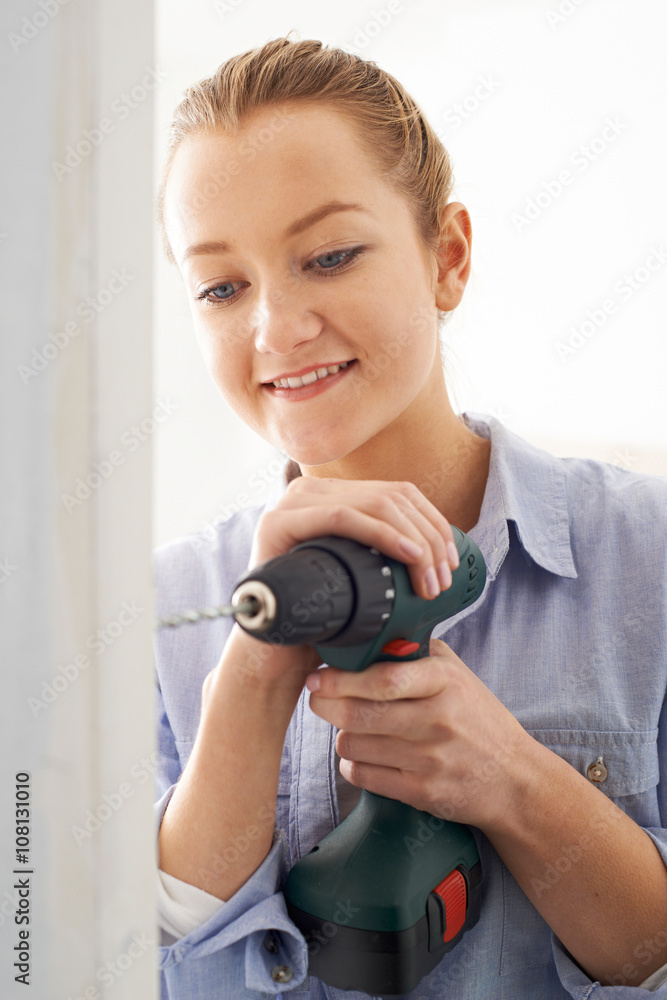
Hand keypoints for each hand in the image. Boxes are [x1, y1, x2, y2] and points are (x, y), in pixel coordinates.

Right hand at [250, 476, 461, 602]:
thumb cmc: (324, 617)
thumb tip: (442, 548)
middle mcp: (310, 491)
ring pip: (375, 504)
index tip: (451, 562)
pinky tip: (408, 556)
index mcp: (332, 496)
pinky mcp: (278, 522)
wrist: (278, 652)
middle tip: (442, 581)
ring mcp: (292, 503)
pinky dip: (382, 535)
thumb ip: (388, 551)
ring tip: (429, 581)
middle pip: (391, 497)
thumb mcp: (363, 575)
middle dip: (429, 538)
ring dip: (414, 543)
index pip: (397, 492)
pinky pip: (342, 518)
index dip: (433, 522)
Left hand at [306, 636, 531, 831]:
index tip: (318, 676)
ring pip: (354, 745)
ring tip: (352, 727)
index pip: (383, 679)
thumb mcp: (457, 675)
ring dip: (342, 735)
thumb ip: (415, 654)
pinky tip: (362, 754)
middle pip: (360, 713)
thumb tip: (366, 640)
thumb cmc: (477, 719)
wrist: (513, 778)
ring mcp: (429, 759)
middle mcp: (438, 720)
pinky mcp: (421, 792)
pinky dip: (352, 764)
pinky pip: (363, 775)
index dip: (341, 678)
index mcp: (445, 682)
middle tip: (317, 698)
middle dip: (326, 705)